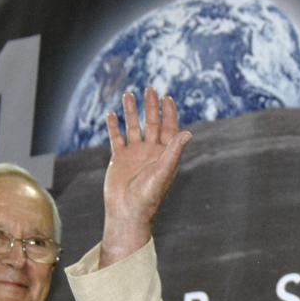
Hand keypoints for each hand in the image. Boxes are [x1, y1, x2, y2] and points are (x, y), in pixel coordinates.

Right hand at [100, 88, 192, 266]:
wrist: (127, 212)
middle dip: (151, 107)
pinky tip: (111, 114)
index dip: (169, 113)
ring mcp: (134, 154)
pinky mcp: (118, 158)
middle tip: (150, 89)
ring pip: (133, 127)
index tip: (167, 97)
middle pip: (152, 124)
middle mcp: (151, 152)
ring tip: (129, 94)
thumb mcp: (164, 171)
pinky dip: (114, 126)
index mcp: (165, 155)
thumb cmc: (149, 196)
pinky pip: (116, 138)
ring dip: (131, 112)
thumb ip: (174, 151)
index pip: (169, 128)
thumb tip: (188, 132)